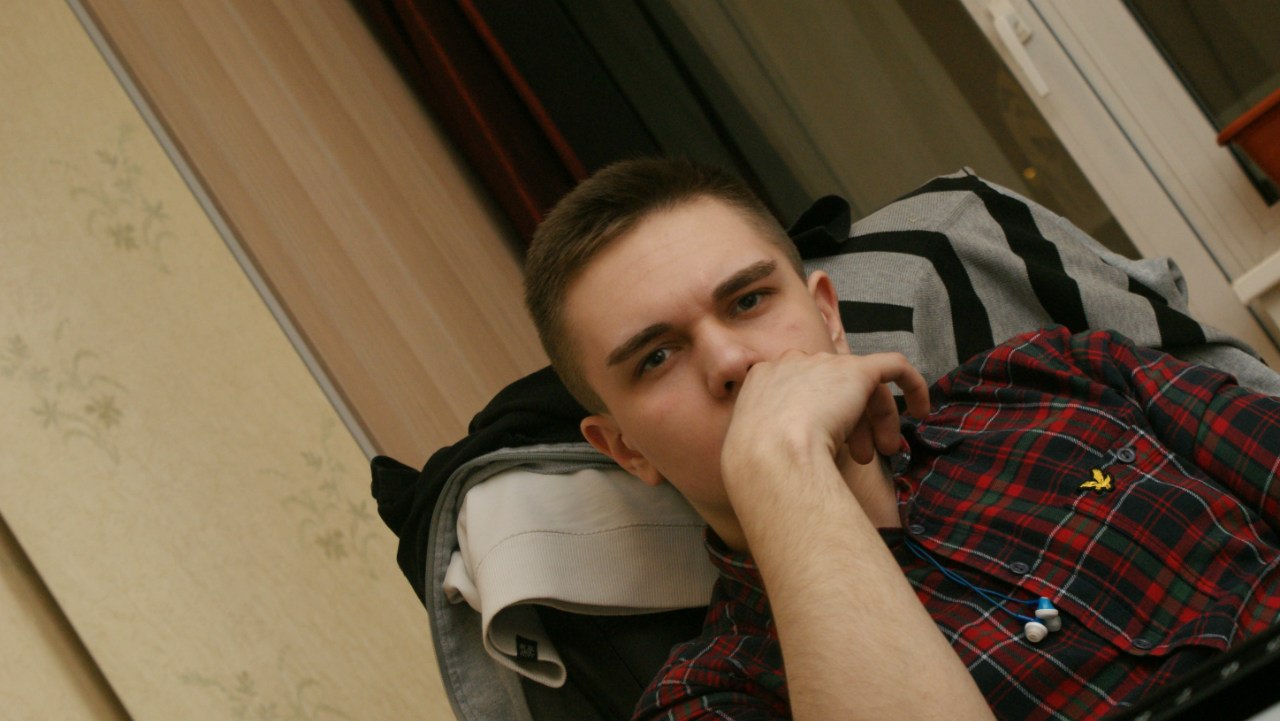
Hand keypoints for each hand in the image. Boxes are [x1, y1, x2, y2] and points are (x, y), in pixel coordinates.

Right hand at [723, 350, 928, 469]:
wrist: (770, 454)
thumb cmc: (758, 464)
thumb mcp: (756, 446)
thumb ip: (773, 437)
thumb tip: (795, 454)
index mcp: (763, 379)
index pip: (803, 390)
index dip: (821, 417)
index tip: (830, 447)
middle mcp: (792, 363)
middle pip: (832, 386)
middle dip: (850, 421)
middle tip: (862, 456)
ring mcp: (823, 364)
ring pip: (861, 385)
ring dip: (875, 420)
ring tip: (880, 454)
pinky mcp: (856, 370)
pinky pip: (893, 365)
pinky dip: (911, 384)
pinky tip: (922, 408)